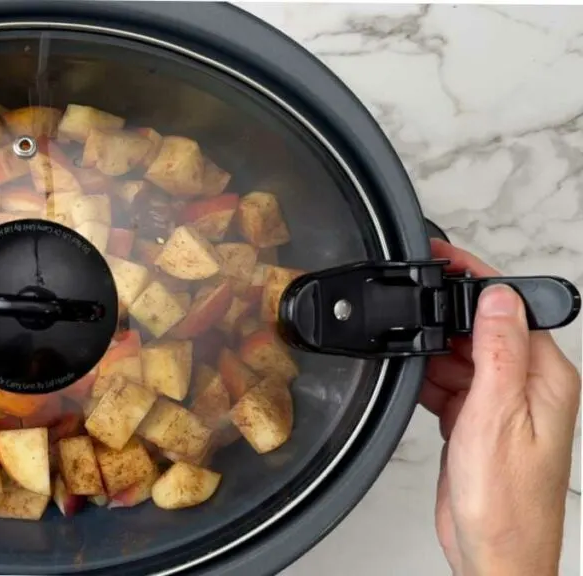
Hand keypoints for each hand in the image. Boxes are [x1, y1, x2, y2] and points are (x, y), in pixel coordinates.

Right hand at [421, 239, 579, 575]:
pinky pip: (449, 386)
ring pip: (462, 356)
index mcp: (547, 377)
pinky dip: (428, 384)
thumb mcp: (495, 416)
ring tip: (416, 372)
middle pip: (483, 328)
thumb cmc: (505, 502)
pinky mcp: (478, 423)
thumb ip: (498, 351)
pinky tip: (417, 392)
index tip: (441, 258)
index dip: (474, 278)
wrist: (493, 555)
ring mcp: (503, 406)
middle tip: (413, 321)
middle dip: (446, 322)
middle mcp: (530, 387)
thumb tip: (498, 295)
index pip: (512, 306)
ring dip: (434, 358)